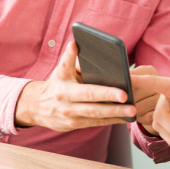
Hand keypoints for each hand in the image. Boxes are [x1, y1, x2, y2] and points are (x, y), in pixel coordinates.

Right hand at [15, 42, 136, 130]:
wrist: (36, 107)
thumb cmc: (55, 84)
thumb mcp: (60, 70)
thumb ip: (69, 58)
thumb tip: (74, 43)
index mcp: (66, 91)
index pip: (88, 92)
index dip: (106, 93)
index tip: (123, 93)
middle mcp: (69, 107)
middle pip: (95, 108)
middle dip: (115, 107)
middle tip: (132, 105)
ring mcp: (72, 118)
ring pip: (97, 118)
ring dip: (116, 115)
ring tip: (133, 112)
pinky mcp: (75, 126)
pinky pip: (96, 124)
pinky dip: (111, 121)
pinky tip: (125, 118)